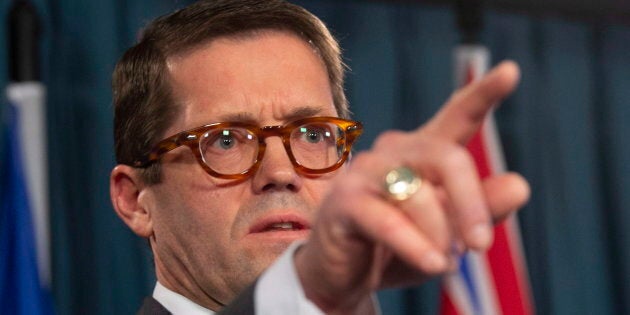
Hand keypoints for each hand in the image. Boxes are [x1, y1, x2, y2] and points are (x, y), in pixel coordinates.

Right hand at [294, 61, 529, 313]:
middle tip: (480, 246)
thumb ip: (481, 209)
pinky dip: (416, 247)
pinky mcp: (345, 201)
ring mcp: (366, 173)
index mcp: (424, 153)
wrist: (343, 275)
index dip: (483, 94)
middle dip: (471, 204)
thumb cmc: (397, 247)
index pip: (456, 116)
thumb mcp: (448, 233)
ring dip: (440, 237)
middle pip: (448, 158)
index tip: (511, 71)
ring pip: (419, 195)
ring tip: (441, 264)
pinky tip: (433, 265)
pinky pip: (390, 222)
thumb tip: (519, 185)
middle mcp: (394, 152)